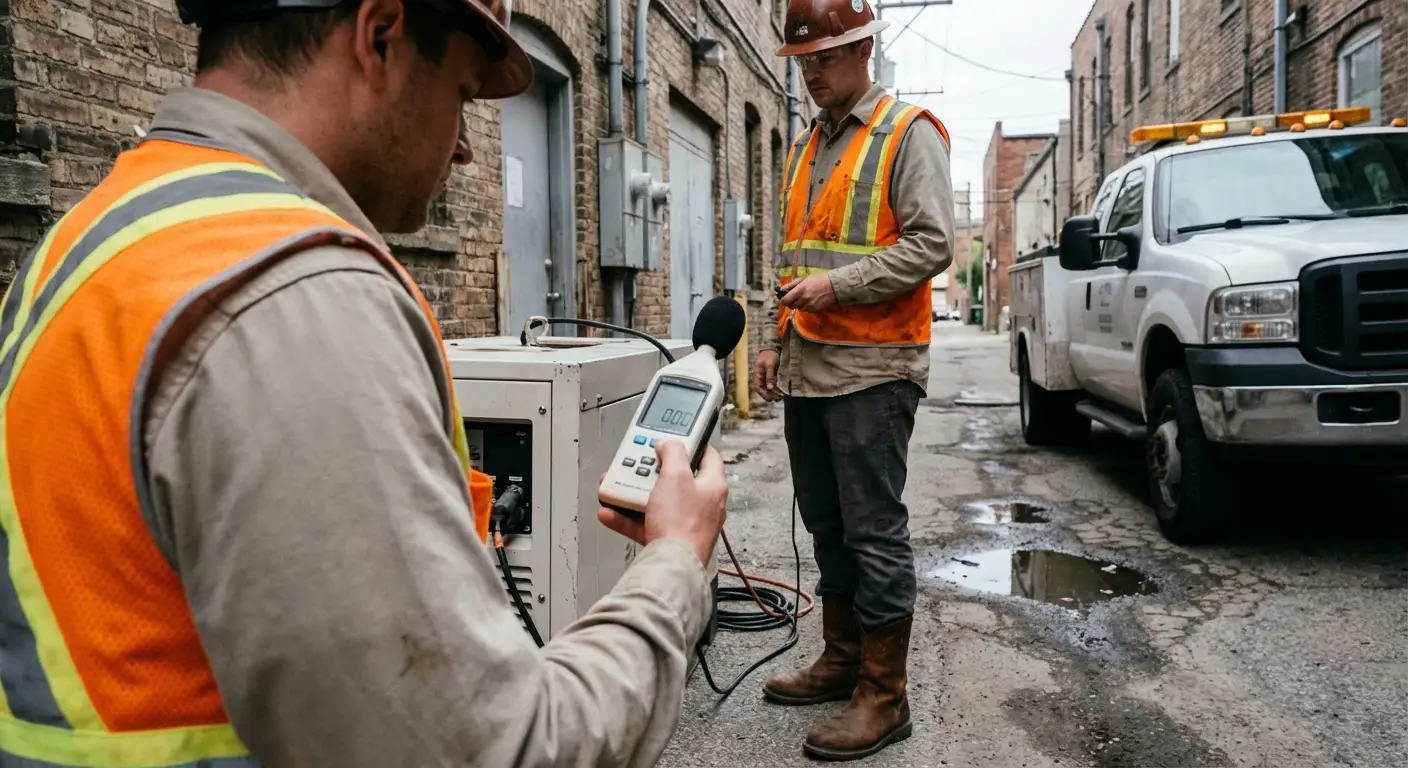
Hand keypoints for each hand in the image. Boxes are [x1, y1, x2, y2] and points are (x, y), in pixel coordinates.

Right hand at [597, 440, 727, 567]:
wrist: (672, 565)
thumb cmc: (681, 525)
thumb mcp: (675, 476)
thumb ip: (673, 453)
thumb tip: (670, 443)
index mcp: (713, 486)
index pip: (708, 457)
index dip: (692, 444)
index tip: (675, 440)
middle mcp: (703, 505)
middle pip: (677, 480)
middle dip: (653, 471)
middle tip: (639, 465)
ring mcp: (686, 524)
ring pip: (658, 502)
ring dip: (635, 495)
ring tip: (618, 487)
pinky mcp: (670, 540)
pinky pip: (646, 524)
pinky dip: (628, 518)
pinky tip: (611, 513)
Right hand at [752, 349, 781, 400]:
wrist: (773, 348)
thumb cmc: (769, 355)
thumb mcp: (770, 365)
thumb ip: (770, 376)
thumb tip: (770, 388)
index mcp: (757, 375)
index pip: (758, 388)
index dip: (763, 394)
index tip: (771, 398)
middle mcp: (761, 377)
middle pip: (764, 389)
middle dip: (770, 395)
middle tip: (778, 398)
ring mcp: (766, 377)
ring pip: (769, 388)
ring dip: (774, 393)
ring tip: (781, 396)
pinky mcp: (772, 376)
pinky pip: (773, 384)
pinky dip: (776, 388)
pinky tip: (781, 391)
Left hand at [779, 275, 837, 312]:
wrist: (834, 286)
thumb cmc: (818, 280)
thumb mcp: (804, 279)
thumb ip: (792, 284)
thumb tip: (782, 289)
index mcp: (800, 290)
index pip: (785, 300)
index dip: (783, 299)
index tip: (785, 297)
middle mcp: (803, 299)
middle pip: (791, 306)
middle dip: (791, 302)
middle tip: (795, 297)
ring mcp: (809, 306)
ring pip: (799, 309)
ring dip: (799, 305)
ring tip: (805, 298)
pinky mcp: (815, 310)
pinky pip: (806, 311)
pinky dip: (806, 307)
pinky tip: (811, 301)